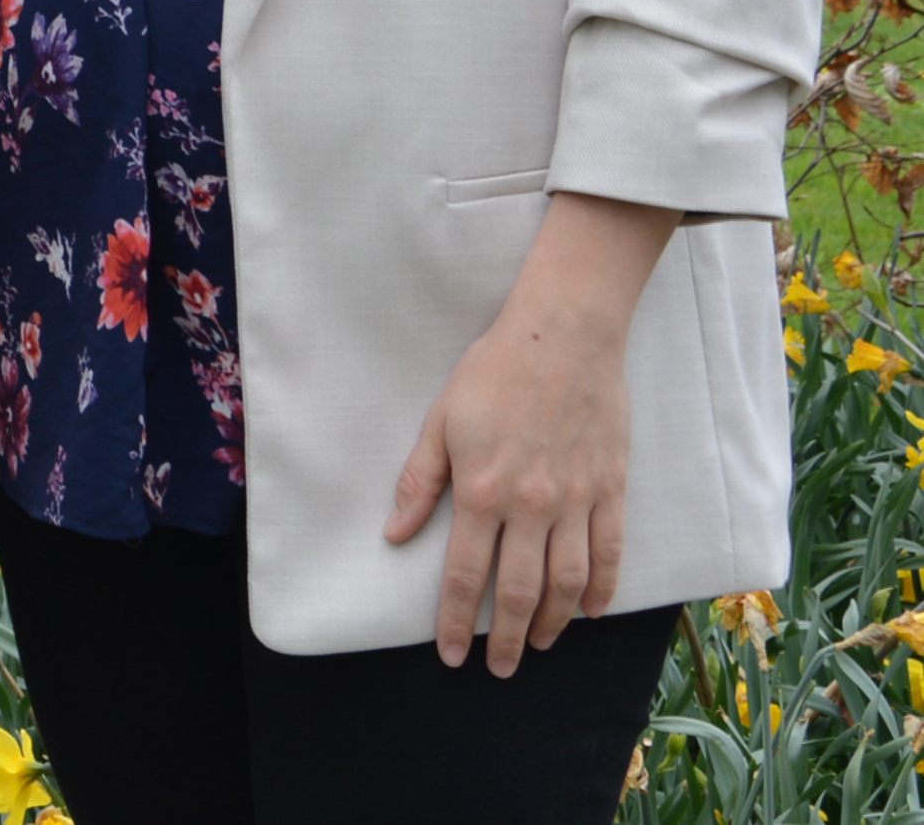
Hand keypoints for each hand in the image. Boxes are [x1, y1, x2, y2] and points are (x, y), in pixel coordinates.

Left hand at [382, 192, 676, 673]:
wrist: (563, 338)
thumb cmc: (493, 373)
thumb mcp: (441, 421)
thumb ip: (420, 481)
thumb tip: (395, 533)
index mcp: (481, 491)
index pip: (463, 573)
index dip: (454, 619)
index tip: (450, 654)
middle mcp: (531, 506)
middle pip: (519, 591)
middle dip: (507, 638)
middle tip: (501, 669)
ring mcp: (577, 501)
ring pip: (568, 583)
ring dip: (554, 623)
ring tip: (540, 644)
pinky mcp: (611, 491)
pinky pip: (610, 553)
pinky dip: (602, 589)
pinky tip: (590, 610)